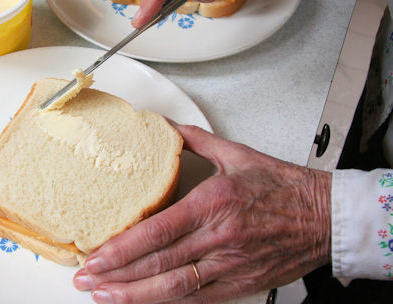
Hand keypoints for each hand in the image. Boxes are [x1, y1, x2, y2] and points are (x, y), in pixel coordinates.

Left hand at [73, 124, 330, 303]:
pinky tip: (145, 303)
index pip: (156, 232)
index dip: (121, 250)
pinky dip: (168, 303)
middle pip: (157, 265)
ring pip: (174, 289)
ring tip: (105, 298)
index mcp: (213, 203)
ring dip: (135, 296)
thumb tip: (160, 124)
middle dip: (116, 277)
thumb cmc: (283, 186)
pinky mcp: (239, 282)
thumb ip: (191, 138)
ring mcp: (228, 265)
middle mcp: (218, 238)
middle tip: (85, 281)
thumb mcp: (234, 154)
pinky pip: (198, 299)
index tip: (94, 257)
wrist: (325, 216)